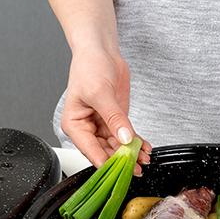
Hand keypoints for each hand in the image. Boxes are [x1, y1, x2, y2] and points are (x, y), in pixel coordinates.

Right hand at [61, 49, 150, 173]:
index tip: (122, 168)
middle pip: (105, 151)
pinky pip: (126, 137)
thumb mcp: (100, 92)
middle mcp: (87, 128)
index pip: (91, 150)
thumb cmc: (89, 66)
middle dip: (121, 160)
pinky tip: (145, 148)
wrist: (101, 50)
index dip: (107, 161)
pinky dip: (136, 143)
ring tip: (144, 159)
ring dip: (131, 154)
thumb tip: (125, 138)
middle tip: (137, 166)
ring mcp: (102, 125)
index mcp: (75, 125)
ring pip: (117, 147)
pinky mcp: (115, 120)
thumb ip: (114, 118)